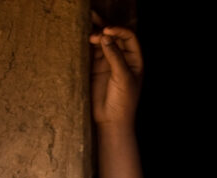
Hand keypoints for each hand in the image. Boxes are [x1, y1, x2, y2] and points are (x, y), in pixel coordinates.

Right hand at [89, 13, 142, 127]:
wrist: (111, 120)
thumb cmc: (123, 102)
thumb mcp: (122, 78)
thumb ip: (115, 57)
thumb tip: (105, 36)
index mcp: (135, 60)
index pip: (129, 37)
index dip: (118, 30)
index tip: (106, 31)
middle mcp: (122, 58)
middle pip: (114, 35)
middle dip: (105, 26)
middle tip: (92, 18)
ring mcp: (108, 61)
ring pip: (101, 40)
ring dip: (94, 33)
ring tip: (86, 31)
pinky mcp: (94, 67)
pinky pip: (90, 50)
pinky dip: (86, 42)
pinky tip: (81, 38)